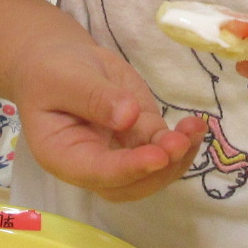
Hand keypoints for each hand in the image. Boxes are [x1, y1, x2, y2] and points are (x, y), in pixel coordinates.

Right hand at [13, 40, 206, 202]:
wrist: (58, 61)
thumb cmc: (51, 71)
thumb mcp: (62, 78)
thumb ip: (93, 97)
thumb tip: (128, 116)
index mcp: (63, 156)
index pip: (98, 173)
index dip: (129, 169)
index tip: (157, 155)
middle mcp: (93, 164)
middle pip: (128, 186)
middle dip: (157, 170)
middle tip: (178, 143)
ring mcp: (120, 153)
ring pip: (152, 172)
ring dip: (177, 157)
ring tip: (193, 130)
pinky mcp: (141, 136)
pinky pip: (164, 148)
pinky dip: (184, 141)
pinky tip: (196, 125)